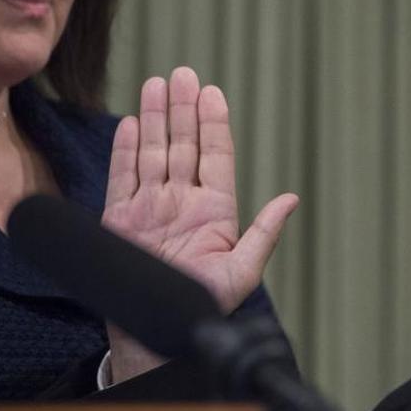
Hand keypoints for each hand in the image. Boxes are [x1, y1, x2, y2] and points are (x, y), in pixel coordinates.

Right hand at [101, 67, 297, 381]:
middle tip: (184, 73)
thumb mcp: (242, 272)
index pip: (215, 156)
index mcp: (214, 210)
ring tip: (157, 84)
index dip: (213, 123)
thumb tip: (291, 198)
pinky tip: (130, 123)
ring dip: (155, 118)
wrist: (159, 336)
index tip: (212, 92)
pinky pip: (122, 177)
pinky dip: (125, 150)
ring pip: (152, 152)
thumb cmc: (204, 306)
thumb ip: (264, 233)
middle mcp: (181, 201)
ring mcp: (150, 207)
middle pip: (183, 144)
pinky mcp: (120, 219)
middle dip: (183, 109)